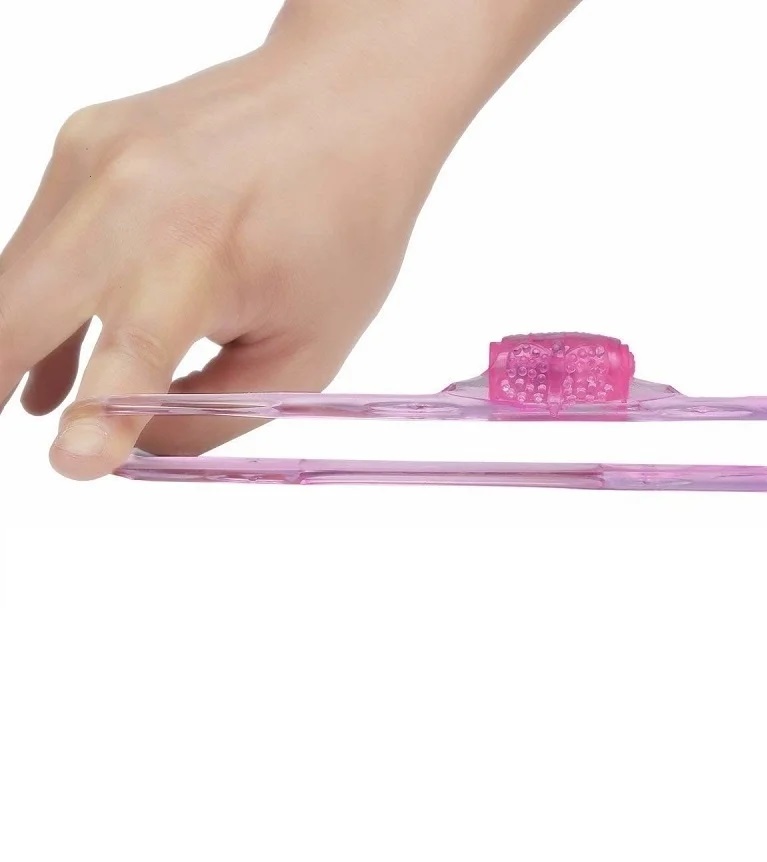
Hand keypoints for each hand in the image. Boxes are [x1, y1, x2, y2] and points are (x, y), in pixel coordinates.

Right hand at [0, 0, 578, 478]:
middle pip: (21, 311)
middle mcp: (130, 201)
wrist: (342, 102)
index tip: (75, 461)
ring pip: (16, 278)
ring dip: (16, 347)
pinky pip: (40, 238)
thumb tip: (135, 447)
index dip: (99, 415)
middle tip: (17, 427)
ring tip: (33, 403)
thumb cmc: (341, 227)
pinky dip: (45, 296)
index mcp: (202, 256)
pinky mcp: (78, 141)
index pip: (134, 351)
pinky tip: (56, 351)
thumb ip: (217, 412)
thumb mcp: (308, 348)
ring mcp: (91, 161)